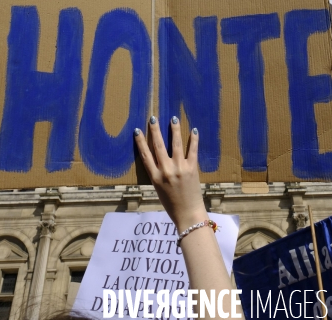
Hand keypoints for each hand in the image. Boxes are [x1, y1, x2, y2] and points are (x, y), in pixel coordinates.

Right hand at [134, 116, 207, 231]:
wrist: (188, 214)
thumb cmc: (171, 204)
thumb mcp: (158, 189)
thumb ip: (157, 173)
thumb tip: (156, 157)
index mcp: (155, 177)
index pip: (145, 155)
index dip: (141, 141)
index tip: (137, 130)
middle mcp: (166, 171)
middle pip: (159, 146)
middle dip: (155, 130)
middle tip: (153, 118)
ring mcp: (180, 168)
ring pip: (176, 144)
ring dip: (174, 130)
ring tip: (173, 118)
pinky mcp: (192, 169)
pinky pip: (193, 151)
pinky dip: (194, 140)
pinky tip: (194, 130)